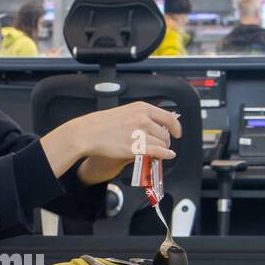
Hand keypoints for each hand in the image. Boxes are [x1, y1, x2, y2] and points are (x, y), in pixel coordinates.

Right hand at [40, 101, 179, 182]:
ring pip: (162, 144)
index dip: (175, 127)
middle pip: (165, 133)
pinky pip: (158, 152)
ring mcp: (140, 133)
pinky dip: (165, 155)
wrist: (87, 133)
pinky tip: (167, 156)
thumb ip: (141, 117)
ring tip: (156, 152)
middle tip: (162, 146)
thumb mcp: (125, 112)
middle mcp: (143, 119)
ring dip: (162, 149)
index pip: (168, 117)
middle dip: (165, 141)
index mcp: (141, 108)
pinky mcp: (135, 147)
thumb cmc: (102, 124)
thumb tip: (156, 126)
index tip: (177, 132)